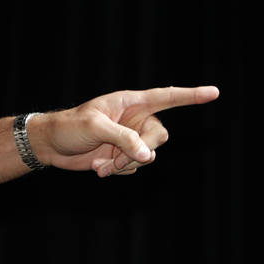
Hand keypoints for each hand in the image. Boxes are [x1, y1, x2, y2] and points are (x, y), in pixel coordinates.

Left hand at [31, 85, 218, 176]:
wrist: (50, 145)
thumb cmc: (69, 127)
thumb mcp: (95, 128)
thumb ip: (124, 139)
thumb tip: (147, 156)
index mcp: (130, 102)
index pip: (166, 97)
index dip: (190, 95)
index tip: (214, 92)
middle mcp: (135, 119)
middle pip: (160, 136)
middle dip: (142, 151)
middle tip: (120, 160)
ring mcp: (130, 139)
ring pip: (148, 156)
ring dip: (126, 165)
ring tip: (101, 166)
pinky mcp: (122, 155)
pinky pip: (135, 167)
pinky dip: (119, 171)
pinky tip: (99, 169)